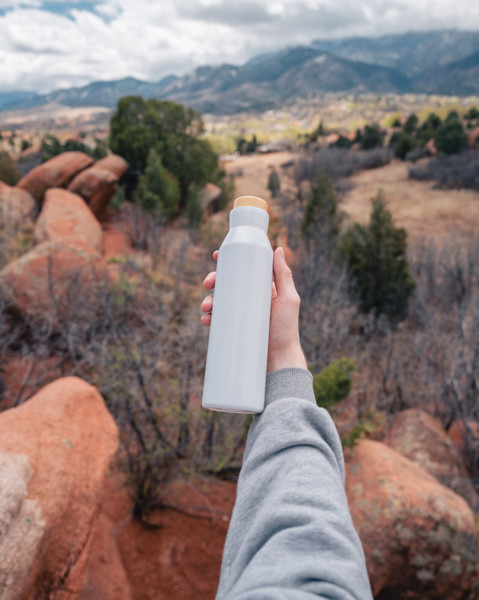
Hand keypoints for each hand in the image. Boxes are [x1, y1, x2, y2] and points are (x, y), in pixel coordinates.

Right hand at [201, 247, 306, 372]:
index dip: (229, 261)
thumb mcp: (288, 299)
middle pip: (227, 284)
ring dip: (208, 300)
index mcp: (263, 289)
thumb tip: (279, 249)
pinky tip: (206, 320)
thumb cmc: (287, 329)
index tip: (216, 255)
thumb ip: (284, 275)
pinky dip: (209, 318)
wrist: (278, 361)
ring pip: (220, 302)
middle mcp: (250, 300)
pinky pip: (217, 320)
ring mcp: (241, 315)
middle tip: (207, 283)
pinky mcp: (234, 329)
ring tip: (206, 307)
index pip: (244, 269)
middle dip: (214, 281)